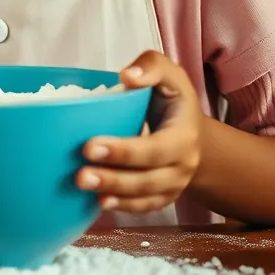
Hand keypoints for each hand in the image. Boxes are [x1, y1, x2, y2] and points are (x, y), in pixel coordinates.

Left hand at [76, 51, 201, 214]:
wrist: (194, 133)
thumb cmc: (174, 100)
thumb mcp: (169, 74)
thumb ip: (150, 67)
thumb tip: (127, 77)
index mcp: (183, 136)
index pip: (155, 149)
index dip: (124, 151)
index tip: (90, 146)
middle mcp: (182, 166)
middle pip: (148, 178)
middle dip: (113, 177)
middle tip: (80, 174)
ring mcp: (173, 185)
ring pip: (144, 196)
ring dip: (113, 193)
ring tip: (82, 185)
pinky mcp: (162, 197)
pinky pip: (144, 207)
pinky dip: (123, 207)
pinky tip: (98, 203)